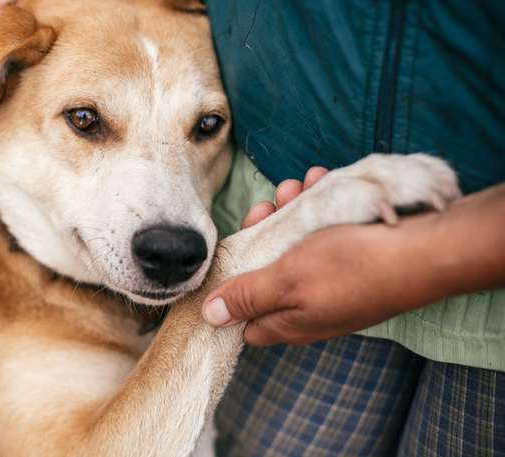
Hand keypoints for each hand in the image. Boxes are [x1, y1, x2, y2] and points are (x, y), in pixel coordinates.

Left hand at [202, 169, 504, 346]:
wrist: (425, 251)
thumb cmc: (352, 267)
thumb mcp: (286, 280)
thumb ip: (248, 297)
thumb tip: (212, 316)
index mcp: (289, 321)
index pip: (245, 318)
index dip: (232, 287)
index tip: (231, 251)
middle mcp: (309, 307)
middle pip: (268, 272)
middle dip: (262, 234)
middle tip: (267, 205)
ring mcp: (332, 284)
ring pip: (296, 246)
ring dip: (291, 212)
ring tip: (297, 185)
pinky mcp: (352, 260)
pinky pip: (325, 235)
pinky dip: (320, 209)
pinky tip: (322, 182)